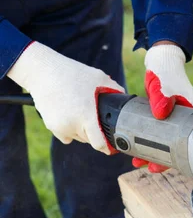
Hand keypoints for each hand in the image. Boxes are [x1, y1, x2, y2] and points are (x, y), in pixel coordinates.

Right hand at [7, 42, 124, 154]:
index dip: (107, 147)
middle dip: (95, 133)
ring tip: (81, 111)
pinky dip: (70, 130)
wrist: (42, 71)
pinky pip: (66, 136)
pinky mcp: (51, 126)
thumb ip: (115, 90)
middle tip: (95, 117)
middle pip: (90, 140)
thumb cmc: (72, 73)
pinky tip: (70, 115)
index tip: (112, 146)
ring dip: (82, 131)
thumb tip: (126, 99)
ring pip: (78, 138)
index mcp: (86, 116)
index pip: (99, 144)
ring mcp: (60, 127)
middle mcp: (72, 125)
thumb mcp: (98, 77)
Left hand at [132, 42, 192, 172]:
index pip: (189, 143)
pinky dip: (150, 141)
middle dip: (162, 160)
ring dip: (154, 152)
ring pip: (168, 142)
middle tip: (147, 167)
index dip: (177, 159)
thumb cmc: (166, 70)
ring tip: (138, 161)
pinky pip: (162, 134)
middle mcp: (189, 120)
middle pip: (178, 147)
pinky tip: (138, 147)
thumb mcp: (162, 84)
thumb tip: (161, 114)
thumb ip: (162, 98)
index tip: (163, 166)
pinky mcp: (168, 116)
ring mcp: (178, 118)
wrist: (162, 57)